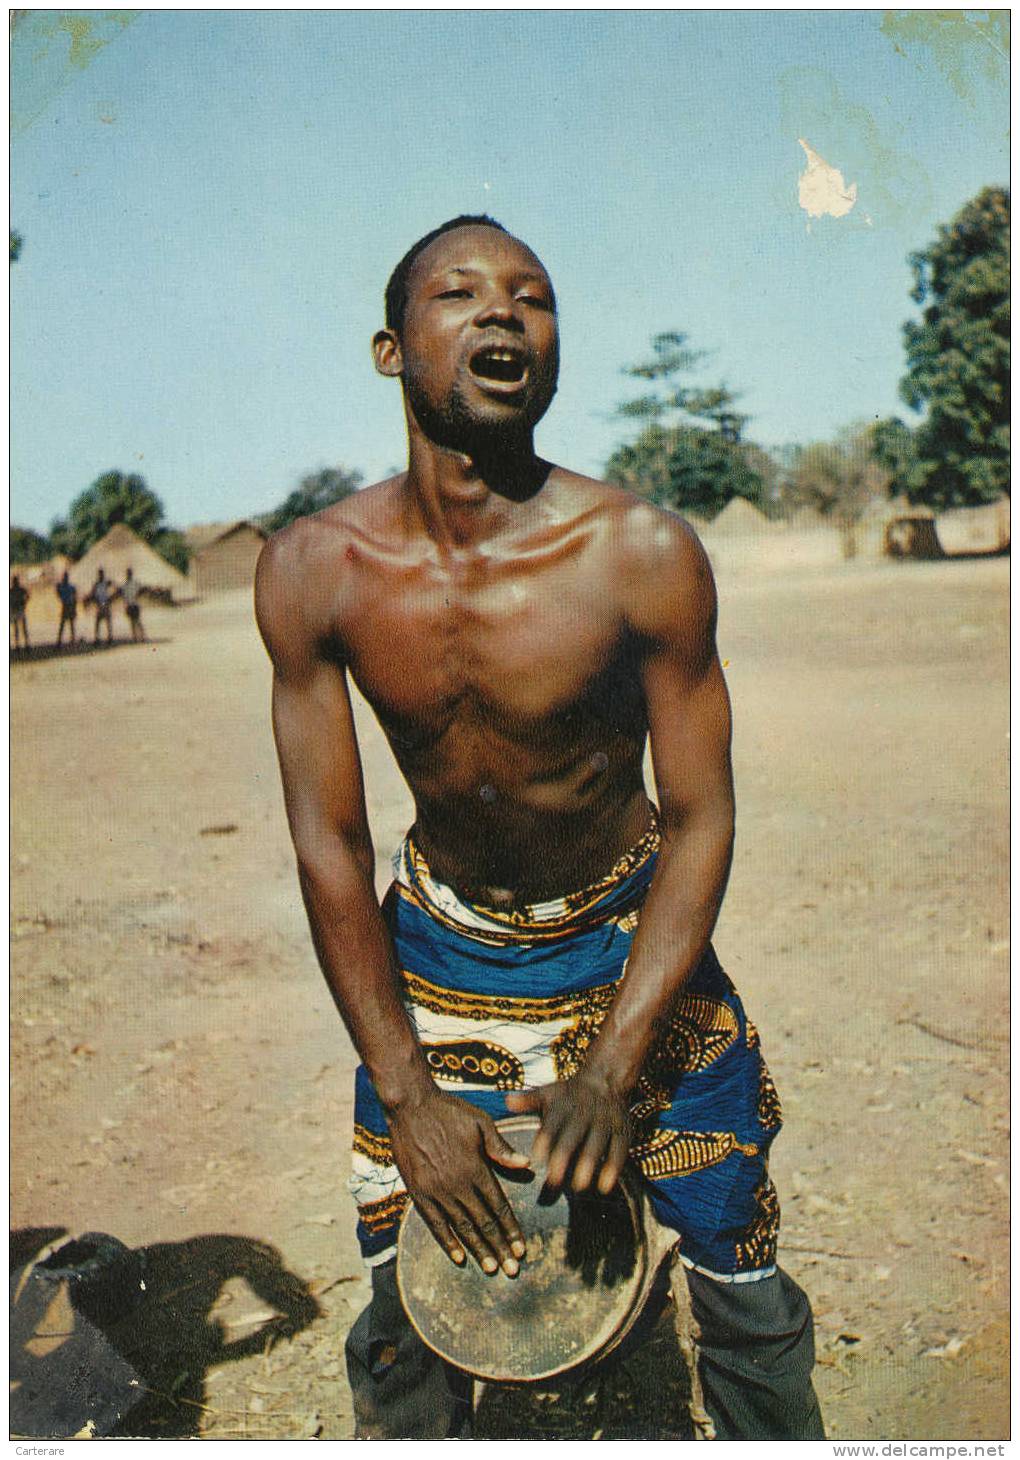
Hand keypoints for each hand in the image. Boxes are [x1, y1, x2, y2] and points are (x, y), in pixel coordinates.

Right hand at [387, 1089, 528, 1275]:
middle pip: (483, 1223)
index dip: (511, 1230)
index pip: (498, 1207)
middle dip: (499, 1248)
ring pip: (461, 1227)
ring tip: (490, 1268)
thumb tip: (526, 1166)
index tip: (521, 1249)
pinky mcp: (418, 1192)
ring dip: (477, 1249)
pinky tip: (458, 1257)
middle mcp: (457, 1184)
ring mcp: (436, 1190)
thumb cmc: (449, 1111)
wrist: (411, 1106)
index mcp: (476, 1168)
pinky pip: (434, 1223)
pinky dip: (446, 1241)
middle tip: (512, 1270)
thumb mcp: (480, 1123)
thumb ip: (501, 1148)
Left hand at [505, 1071, 631, 1194]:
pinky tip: (604, 1187)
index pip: (553, 1122)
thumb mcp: (548, 1092)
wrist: (605, 1079)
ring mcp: (605, 1122)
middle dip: (564, 1157)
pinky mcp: (622, 1130)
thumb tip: (507, 1101)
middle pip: (574, 1135)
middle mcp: (585, 1113)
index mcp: (564, 1105)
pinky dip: (613, 1168)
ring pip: (597, 1144)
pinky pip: (619, 1150)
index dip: (546, 1139)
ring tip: (578, 1187)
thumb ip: (528, 1100)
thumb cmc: (570, 1093)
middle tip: (554, 1181)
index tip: (536, 1158)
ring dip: (588, 1165)